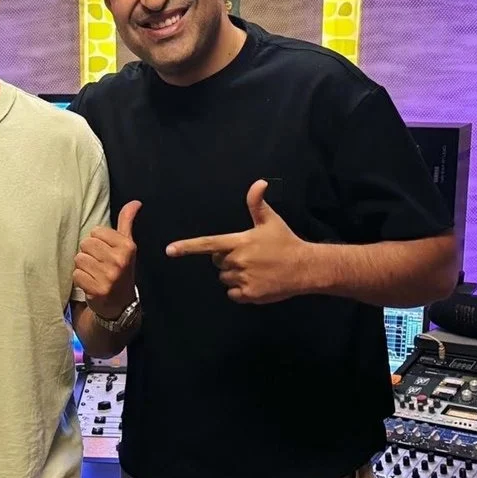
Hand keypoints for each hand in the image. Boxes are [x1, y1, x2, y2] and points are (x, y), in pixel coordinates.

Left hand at [74, 201, 140, 316]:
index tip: (106, 252)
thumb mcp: (127, 246)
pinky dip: (80, 279)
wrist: (120, 304)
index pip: (96, 231)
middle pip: (86, 244)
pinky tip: (91, 283)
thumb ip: (127, 222)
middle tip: (99, 264)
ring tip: (95, 273)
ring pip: (79, 259)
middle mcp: (120, 261)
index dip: (97, 241)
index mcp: (127, 247)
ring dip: (83, 266)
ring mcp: (109, 277)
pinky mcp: (97, 290)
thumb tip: (135, 202)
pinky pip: (76, 274)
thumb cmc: (121, 269)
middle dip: (89, 253)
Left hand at [165, 180, 307, 303]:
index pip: (208, 244)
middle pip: (217, 262)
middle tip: (248, 256)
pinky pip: (233, 294)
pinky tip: (256, 282)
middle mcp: (238, 261)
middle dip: (227, 260)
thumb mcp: (270, 221)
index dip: (187, 247)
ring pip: (224, 279)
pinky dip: (240, 291)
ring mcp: (243, 279)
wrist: (306, 268)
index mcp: (239, 242)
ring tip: (255, 269)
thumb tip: (259, 182)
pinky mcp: (250, 295)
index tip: (169, 250)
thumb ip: (257, 203)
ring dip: (234, 275)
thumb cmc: (285, 242)